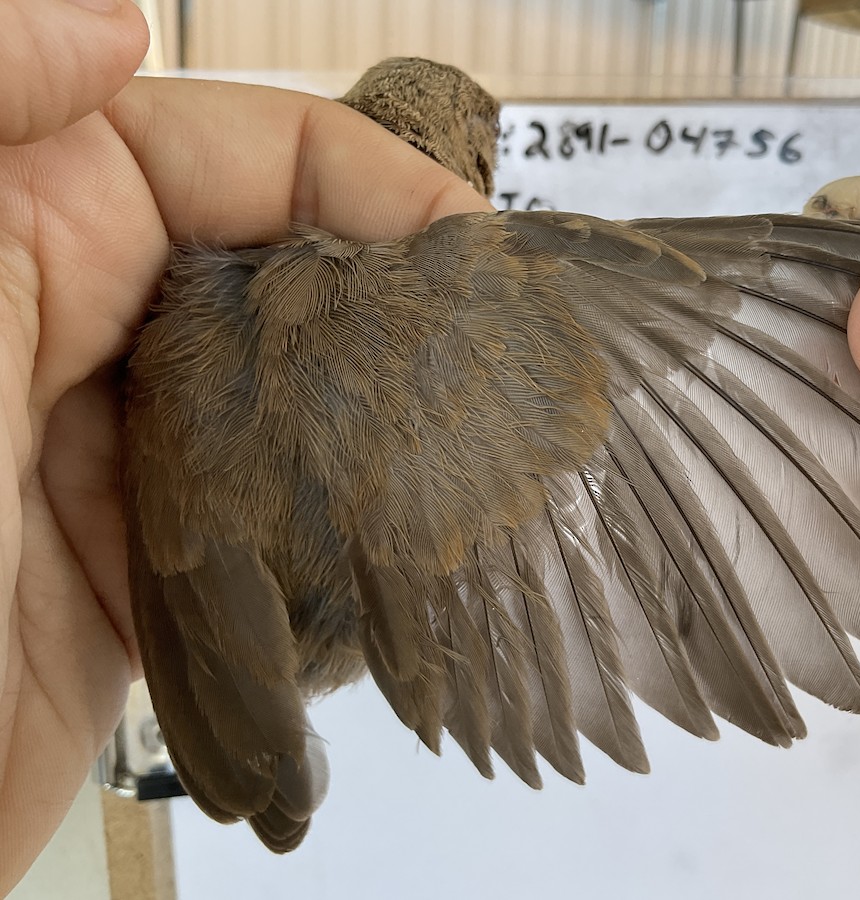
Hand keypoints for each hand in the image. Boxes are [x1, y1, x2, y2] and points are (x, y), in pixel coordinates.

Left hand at [0, 1, 489, 888]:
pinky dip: (341, 529)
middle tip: (501, 345)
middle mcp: (77, 335)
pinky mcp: (147, 576)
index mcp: (25, 232)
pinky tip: (396, 536)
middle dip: (399, 296)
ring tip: (479, 437)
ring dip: (385, 416)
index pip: (237, 155)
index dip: (364, 177)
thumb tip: (107, 24)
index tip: (467, 239)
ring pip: (293, 402)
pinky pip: (271, 525)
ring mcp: (121, 461)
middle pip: (284, 276)